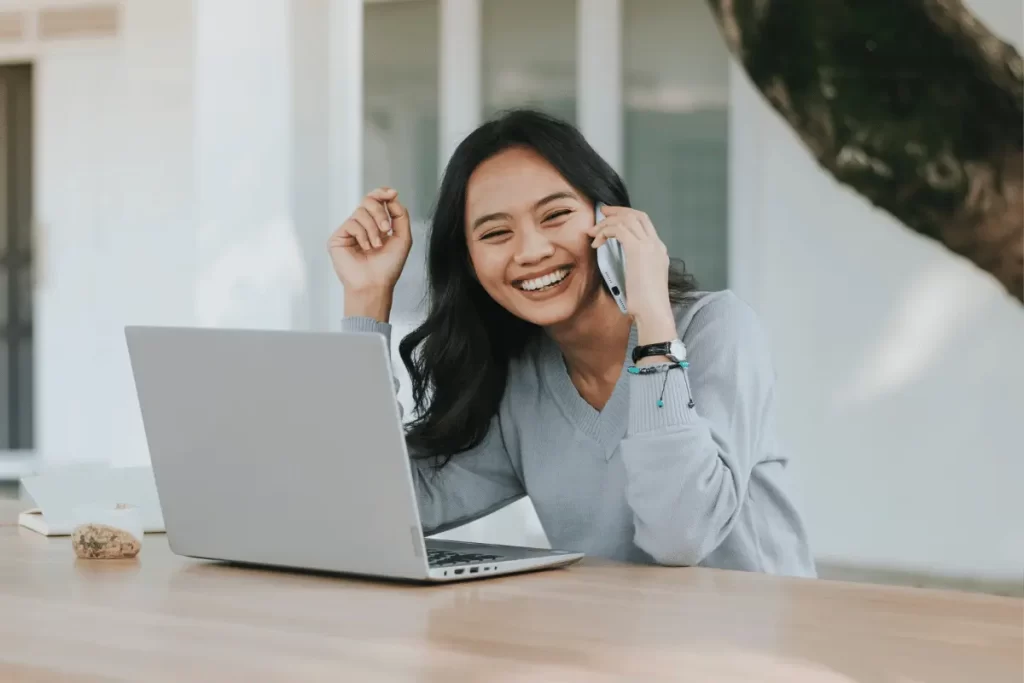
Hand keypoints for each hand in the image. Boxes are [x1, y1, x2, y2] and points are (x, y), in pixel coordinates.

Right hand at [327, 188, 412, 317]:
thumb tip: (392, 197)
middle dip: (380, 213)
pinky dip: (363, 235)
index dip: (382, 193)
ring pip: (361, 211)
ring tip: (376, 246)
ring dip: (373, 229)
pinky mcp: (338, 237)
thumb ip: (400, 215)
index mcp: (377, 224)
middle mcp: (363, 225)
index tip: (392, 193)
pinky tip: (365, 248)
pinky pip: (352, 223)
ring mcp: (350, 231)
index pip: (376, 200)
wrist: (375, 284)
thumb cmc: (388, 266)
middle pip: (368, 201)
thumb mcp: (403, 238)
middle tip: (387, 230)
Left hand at [587, 205, 676, 343]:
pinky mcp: (637, 250)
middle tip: (600, 214)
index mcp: (659, 250)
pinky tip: (596, 243)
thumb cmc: (646, 303)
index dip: (626, 216)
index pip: (644, 223)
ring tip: (592, 233)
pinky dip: (605, 232)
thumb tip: (625, 262)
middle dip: (617, 211)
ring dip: (606, 223)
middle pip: (637, 215)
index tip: (610, 217)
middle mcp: (656, 244)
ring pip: (626, 220)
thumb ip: (638, 266)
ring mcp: (649, 245)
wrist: (653, 311)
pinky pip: (618, 230)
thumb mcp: (644, 279)